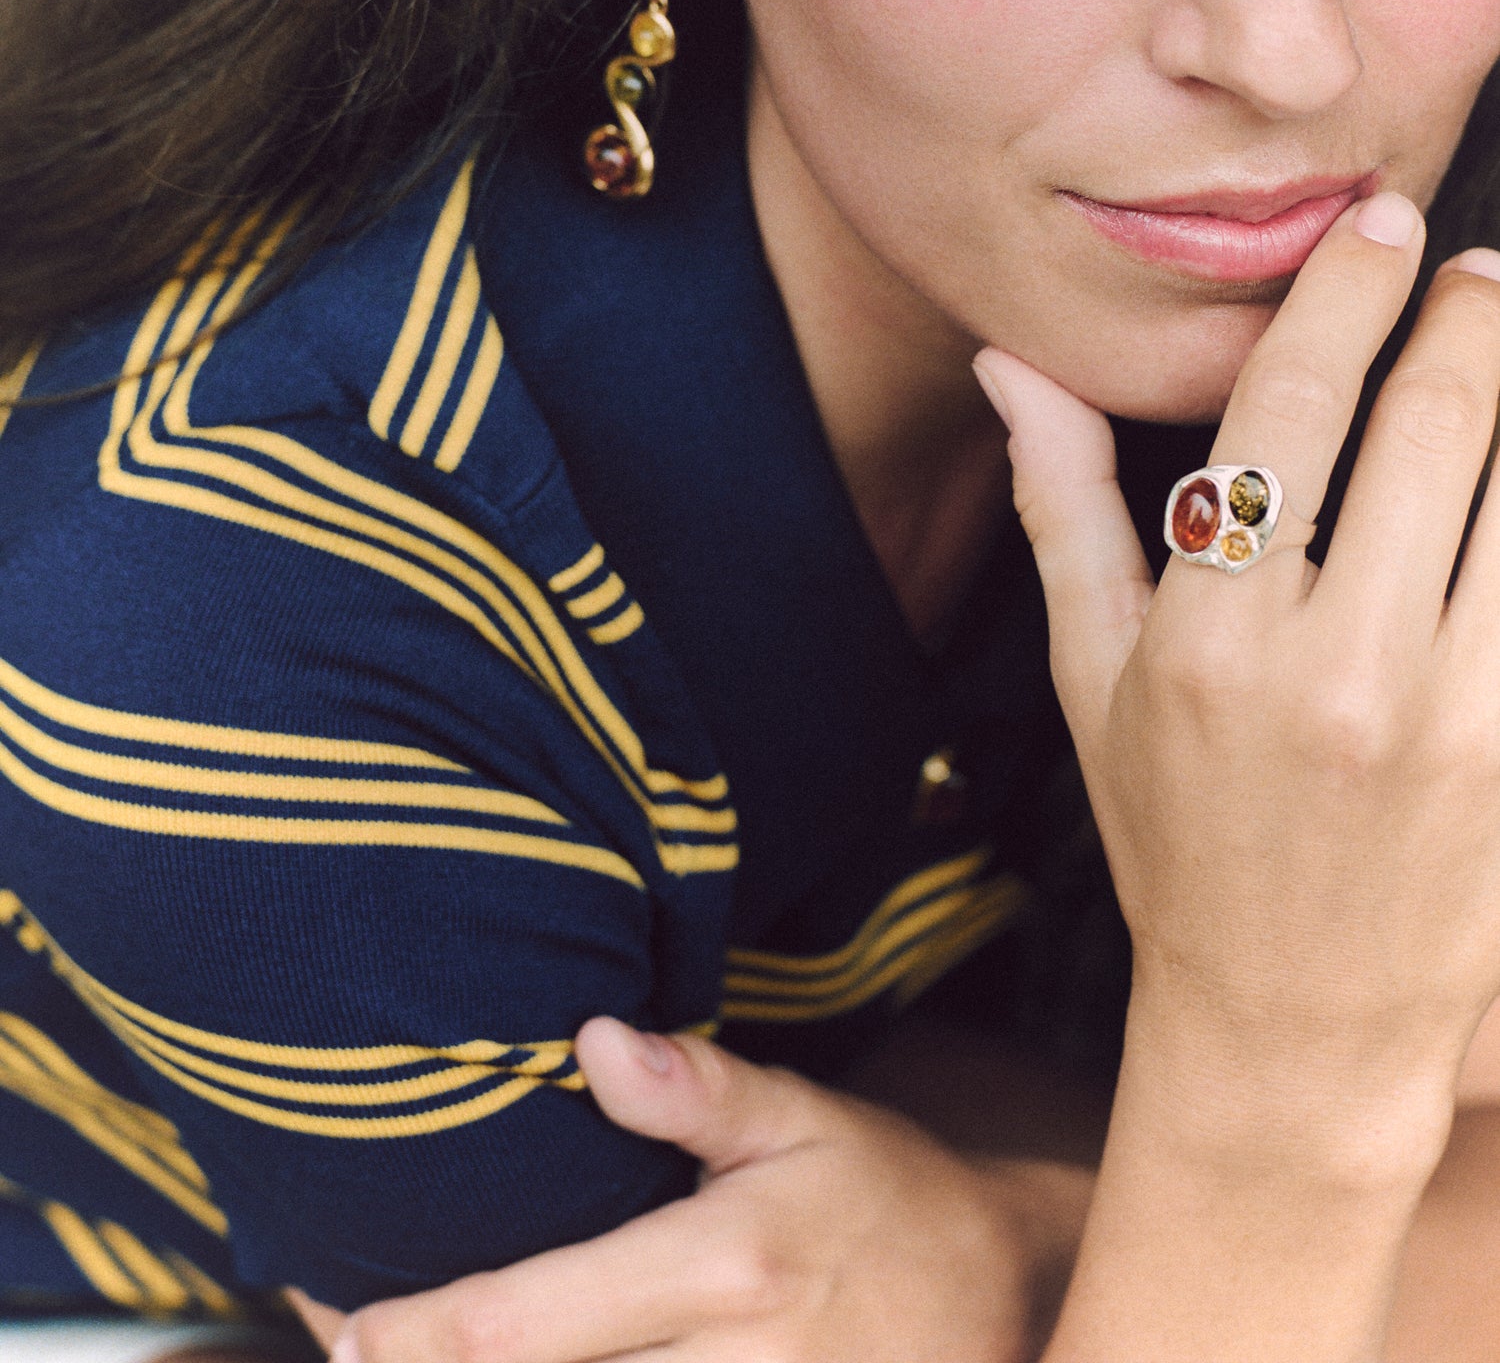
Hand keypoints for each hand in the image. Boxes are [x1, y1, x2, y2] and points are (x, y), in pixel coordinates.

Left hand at [313, 1019, 1085, 1361]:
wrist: (1009, 1299)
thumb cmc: (886, 1196)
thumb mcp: (806, 1118)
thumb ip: (698, 1091)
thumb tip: (592, 1041)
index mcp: (727, 1271)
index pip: (535, 1324)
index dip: (424, 1334)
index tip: (344, 1325)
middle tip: (349, 1341)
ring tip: (409, 1349)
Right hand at [976, 195, 1499, 1355]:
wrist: (1295, 1023)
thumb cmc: (1176, 837)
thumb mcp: (1092, 679)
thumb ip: (1065, 506)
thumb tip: (1011, 368)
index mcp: (1210, 635)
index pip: (1290, 409)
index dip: (1347, 293)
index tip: (1379, 224)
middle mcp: (1335, 670)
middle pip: (1433, 429)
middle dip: (1468, 317)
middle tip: (1474, 267)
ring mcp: (1451, 722)